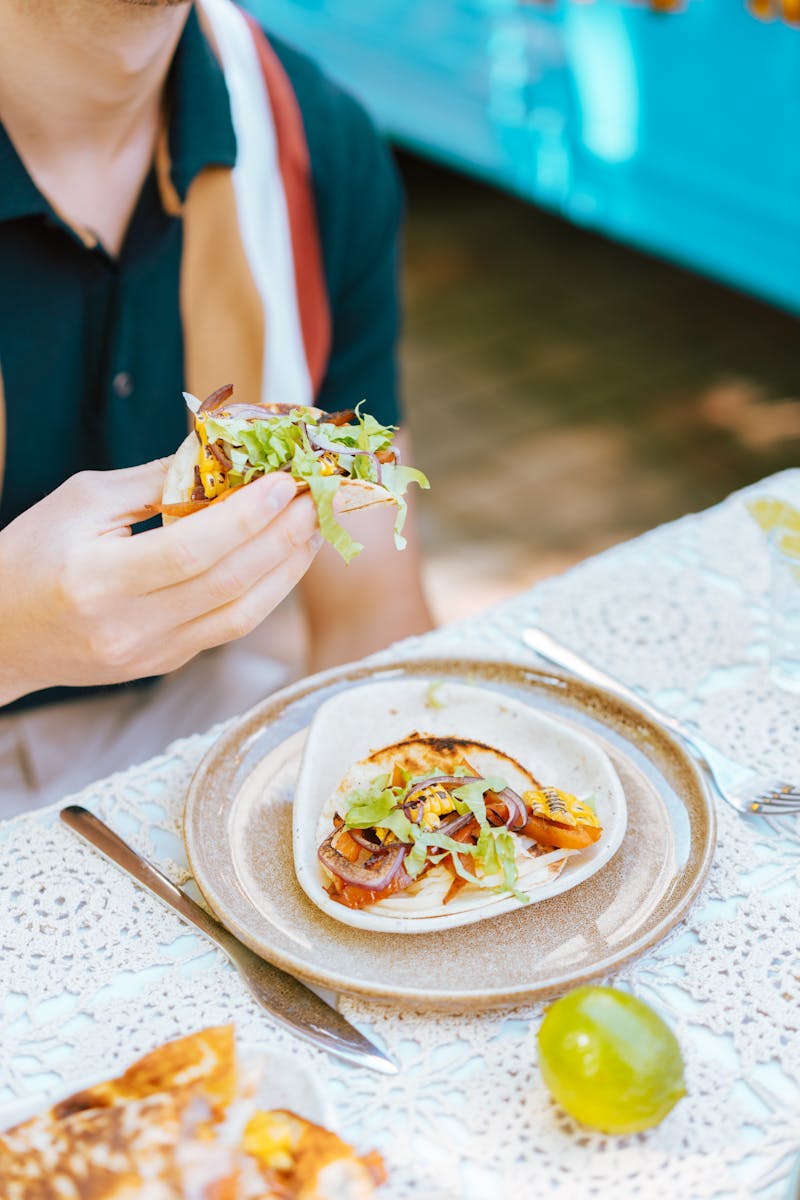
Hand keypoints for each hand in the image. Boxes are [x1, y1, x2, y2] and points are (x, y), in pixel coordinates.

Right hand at [0, 459, 321, 703]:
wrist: (1, 635)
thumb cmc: (31, 556)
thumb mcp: (81, 502)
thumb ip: (155, 481)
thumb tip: (222, 455)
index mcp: (97, 581)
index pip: (190, 550)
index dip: (246, 516)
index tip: (284, 482)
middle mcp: (129, 627)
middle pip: (227, 585)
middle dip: (282, 537)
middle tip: (315, 497)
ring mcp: (151, 654)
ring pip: (240, 616)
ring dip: (286, 569)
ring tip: (312, 526)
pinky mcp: (166, 664)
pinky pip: (228, 628)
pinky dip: (264, 591)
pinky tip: (282, 558)